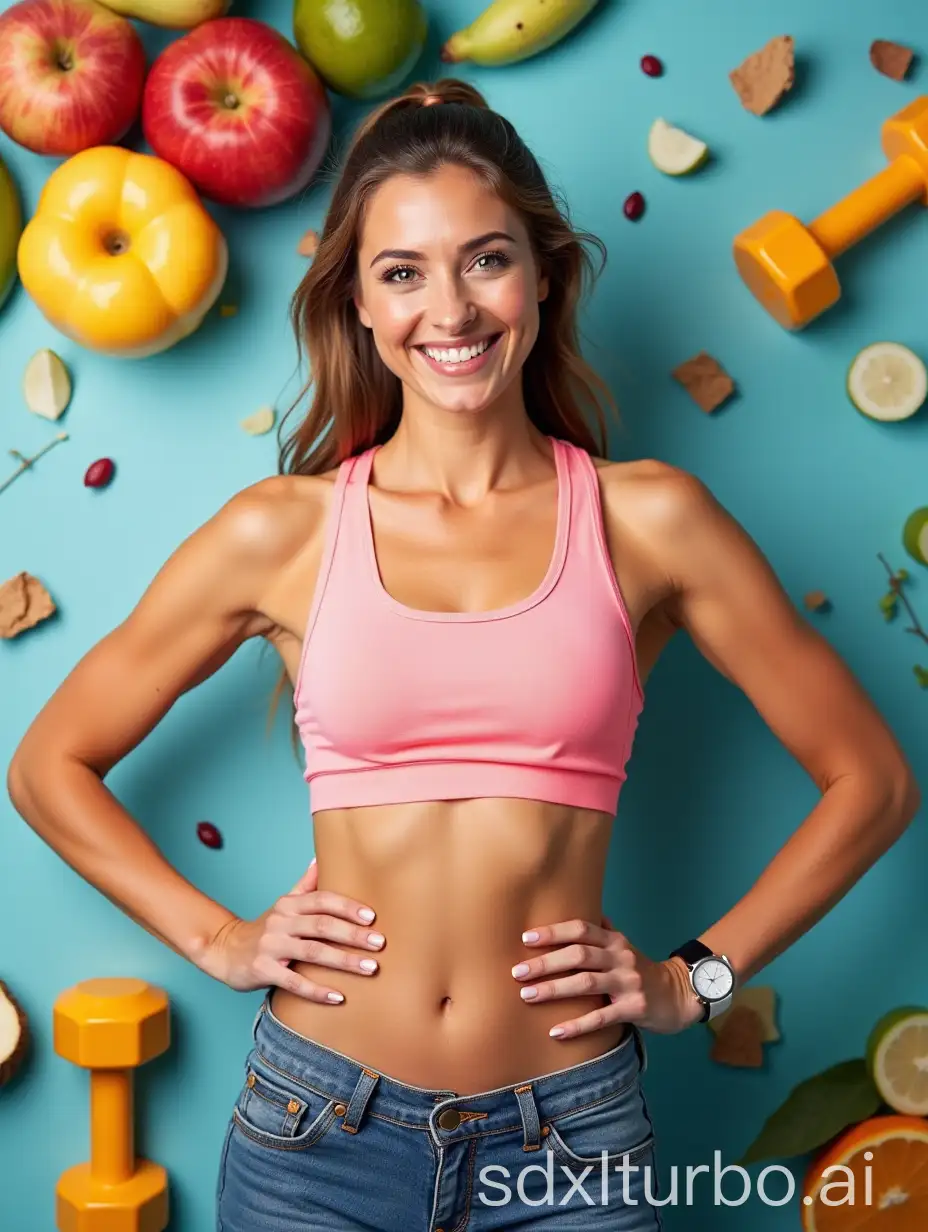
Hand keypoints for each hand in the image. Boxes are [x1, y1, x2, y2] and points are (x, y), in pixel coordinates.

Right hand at [198, 858, 385, 1002]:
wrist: (225, 950)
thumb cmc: (266, 928)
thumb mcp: (284, 904)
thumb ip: (306, 885)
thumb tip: (321, 858)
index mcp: (289, 904)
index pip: (323, 900)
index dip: (348, 907)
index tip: (372, 917)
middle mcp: (281, 921)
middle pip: (322, 925)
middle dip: (353, 934)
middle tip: (380, 944)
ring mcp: (271, 946)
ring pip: (313, 952)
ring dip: (344, 961)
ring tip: (370, 968)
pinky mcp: (263, 970)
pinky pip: (294, 981)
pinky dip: (317, 990)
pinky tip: (338, 997)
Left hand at [511, 912, 703, 1038]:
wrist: (678, 995)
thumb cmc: (640, 970)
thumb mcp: (622, 946)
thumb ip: (599, 931)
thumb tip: (574, 905)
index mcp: (614, 941)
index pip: (580, 929)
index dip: (553, 932)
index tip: (526, 939)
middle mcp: (621, 957)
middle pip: (579, 955)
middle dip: (546, 963)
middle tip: (517, 972)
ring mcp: (628, 982)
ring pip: (586, 983)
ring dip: (554, 990)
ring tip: (527, 995)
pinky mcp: (634, 1008)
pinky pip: (601, 1017)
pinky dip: (577, 1025)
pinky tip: (555, 1031)